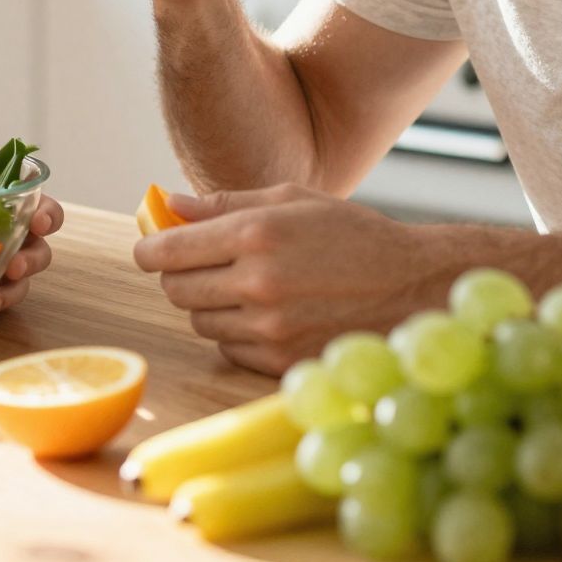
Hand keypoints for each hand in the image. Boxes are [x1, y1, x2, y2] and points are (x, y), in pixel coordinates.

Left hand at [0, 197, 64, 319]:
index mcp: (12, 207)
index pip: (44, 209)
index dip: (47, 216)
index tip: (38, 224)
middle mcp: (15, 236)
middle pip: (39, 249)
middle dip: (31, 259)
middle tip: (14, 266)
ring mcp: (4, 265)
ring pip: (23, 280)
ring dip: (12, 290)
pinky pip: (1, 298)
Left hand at [135, 184, 437, 374]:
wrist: (412, 287)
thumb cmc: (353, 234)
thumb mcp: (292, 199)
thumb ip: (223, 203)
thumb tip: (169, 204)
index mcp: (254, 234)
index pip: (168, 250)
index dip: (150, 249)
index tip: (149, 249)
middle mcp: (256, 282)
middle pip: (176, 288)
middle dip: (179, 275)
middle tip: (202, 264)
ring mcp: (268, 328)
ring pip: (199, 320)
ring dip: (209, 304)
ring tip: (245, 287)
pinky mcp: (280, 362)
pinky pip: (228, 348)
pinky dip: (235, 332)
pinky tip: (267, 313)